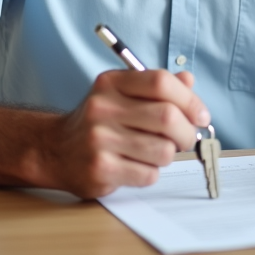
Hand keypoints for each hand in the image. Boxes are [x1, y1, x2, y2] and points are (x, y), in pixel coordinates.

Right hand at [45, 69, 210, 197]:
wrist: (54, 150)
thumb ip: (155, 87)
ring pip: (163, 150)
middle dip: (186, 132)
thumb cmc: (97, 122)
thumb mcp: (121, 94)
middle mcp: (102, 107)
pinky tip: (135, 166)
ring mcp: (99, 139)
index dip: (189, 99)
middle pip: (167, 117)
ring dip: (168, 155)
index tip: (201, 115)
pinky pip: (148, 174)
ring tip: (154, 152)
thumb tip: (189, 80)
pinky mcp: (100, 169)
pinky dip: (151, 172)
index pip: (160, 82)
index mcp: (111, 82)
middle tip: (185, 138)